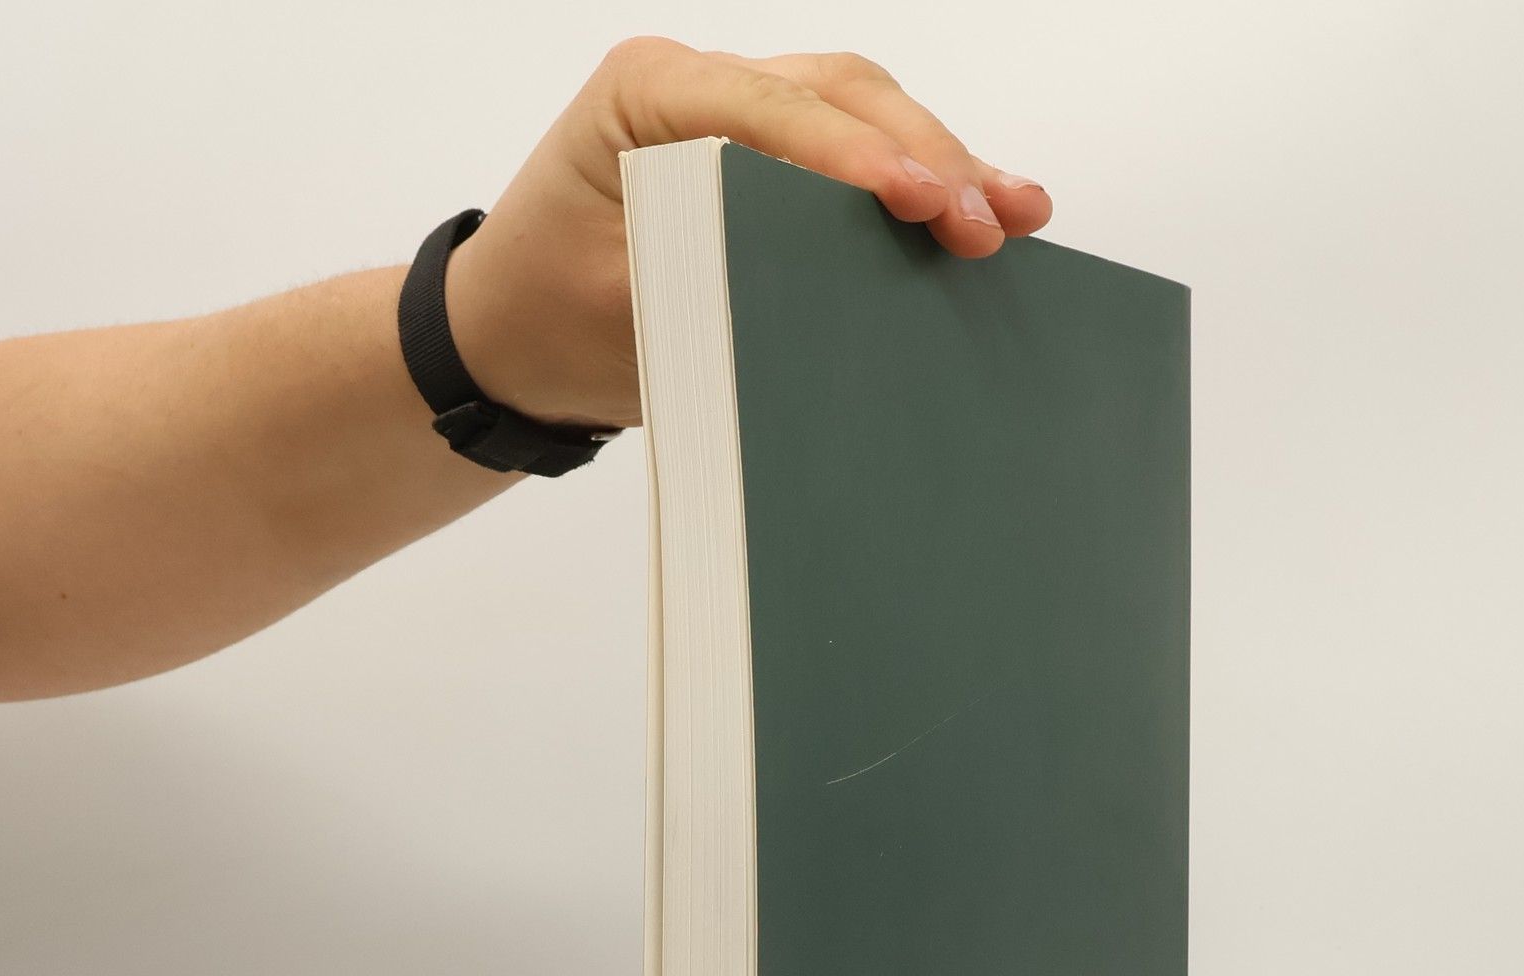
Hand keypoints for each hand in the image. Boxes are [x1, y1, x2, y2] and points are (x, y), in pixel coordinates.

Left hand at [443, 39, 1052, 430]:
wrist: (507, 340)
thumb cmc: (545, 320)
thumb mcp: (622, 313)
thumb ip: (719, 286)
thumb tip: (831, 294)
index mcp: (644, 95)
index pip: (770, 109)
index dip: (855, 156)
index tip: (922, 201)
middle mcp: (697, 88)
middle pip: (838, 96)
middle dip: (925, 156)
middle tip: (989, 221)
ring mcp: (739, 120)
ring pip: (863, 112)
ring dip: (944, 160)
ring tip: (1016, 212)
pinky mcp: (767, 165)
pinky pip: (856, 155)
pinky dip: (921, 182)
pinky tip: (988, 206)